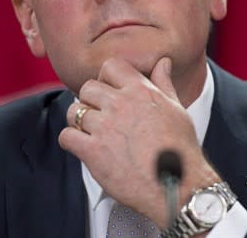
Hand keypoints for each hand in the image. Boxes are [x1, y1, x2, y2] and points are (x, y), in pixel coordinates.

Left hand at [58, 57, 220, 228]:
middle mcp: (120, 104)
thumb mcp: (176, 109)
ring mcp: (105, 127)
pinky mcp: (93, 151)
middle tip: (99, 115)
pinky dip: (71, 141)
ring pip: (74, 111)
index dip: (106, 78)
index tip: (109, 91)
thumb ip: (164, 83)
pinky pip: (66, 136)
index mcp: (140, 90)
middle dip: (90, 100)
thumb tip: (162, 62)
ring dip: (79, 120)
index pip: (110, 66)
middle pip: (87, 87)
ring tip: (90, 132)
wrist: (178, 185)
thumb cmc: (180, 149)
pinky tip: (84, 147)